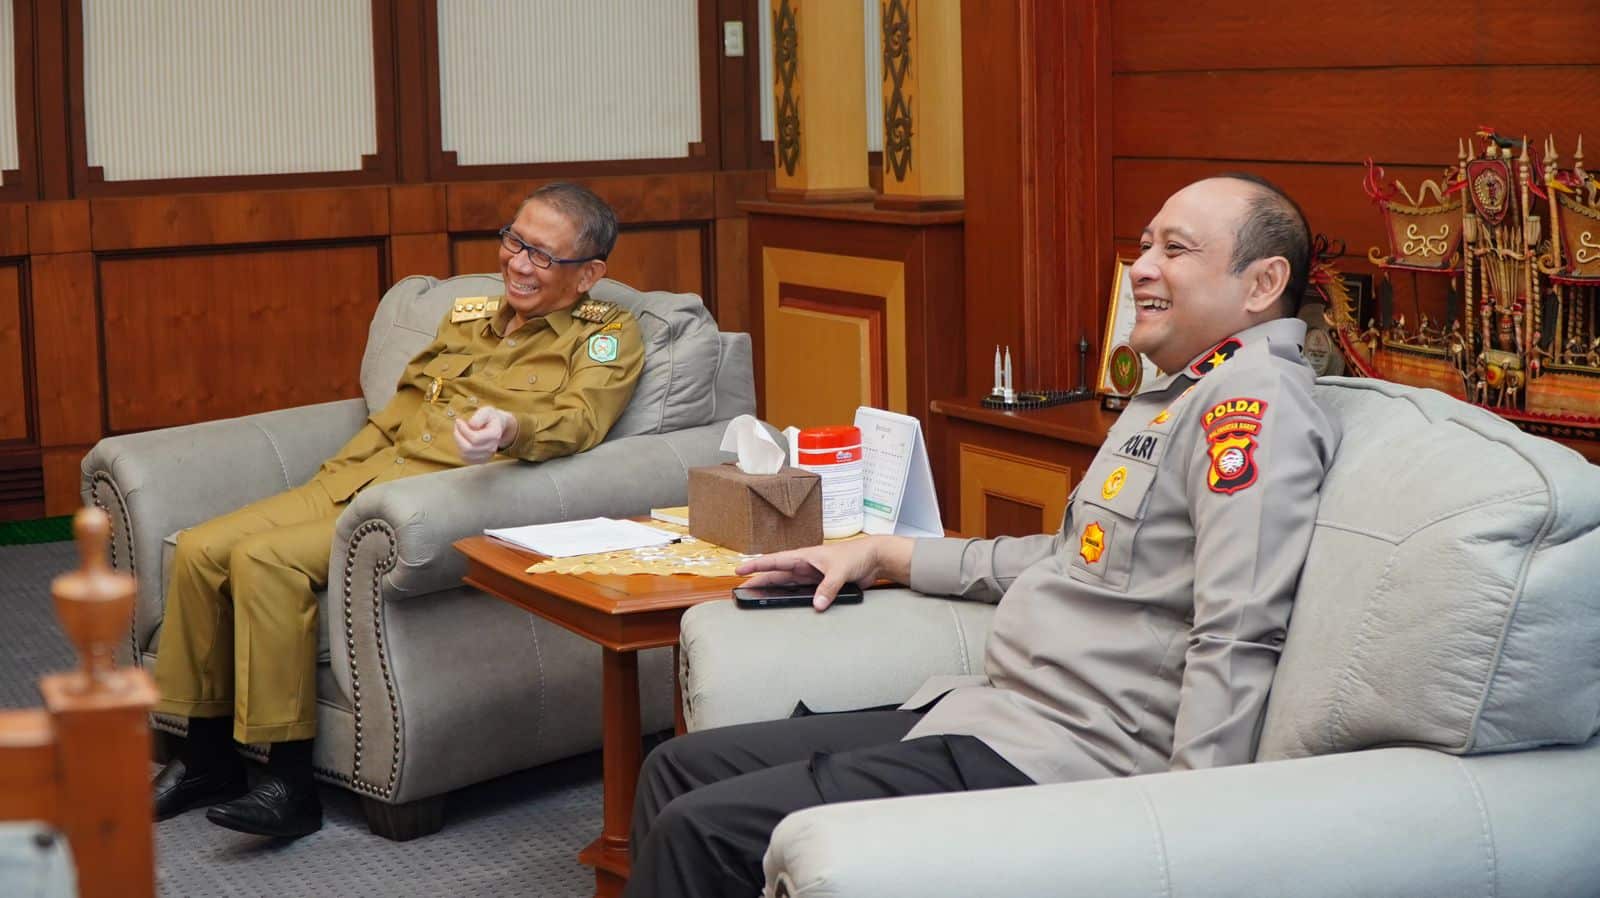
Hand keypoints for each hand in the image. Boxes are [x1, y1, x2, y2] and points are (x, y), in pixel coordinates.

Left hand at [453, 406, 516, 463]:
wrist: (497, 426)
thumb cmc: (490, 417)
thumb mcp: (486, 411)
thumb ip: (479, 416)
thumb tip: (471, 426)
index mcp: (494, 434)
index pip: (475, 438)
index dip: (463, 430)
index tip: (459, 421)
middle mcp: (492, 447)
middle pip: (468, 448)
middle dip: (458, 437)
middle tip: (457, 426)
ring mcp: (487, 455)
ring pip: (465, 454)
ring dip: (458, 442)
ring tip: (459, 432)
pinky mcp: (481, 460)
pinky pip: (465, 458)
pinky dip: (460, 449)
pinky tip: (463, 440)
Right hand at [735, 535, 913, 610]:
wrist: (874, 558)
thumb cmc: (856, 555)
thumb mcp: (840, 570)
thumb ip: (829, 587)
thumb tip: (817, 604)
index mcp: (804, 556)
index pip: (775, 560)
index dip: (757, 565)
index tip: (740, 570)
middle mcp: (805, 566)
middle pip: (776, 574)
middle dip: (759, 581)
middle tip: (742, 590)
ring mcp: (812, 576)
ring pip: (787, 584)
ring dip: (774, 590)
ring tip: (758, 598)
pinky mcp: (821, 585)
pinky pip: (802, 592)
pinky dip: (792, 597)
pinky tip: (785, 604)